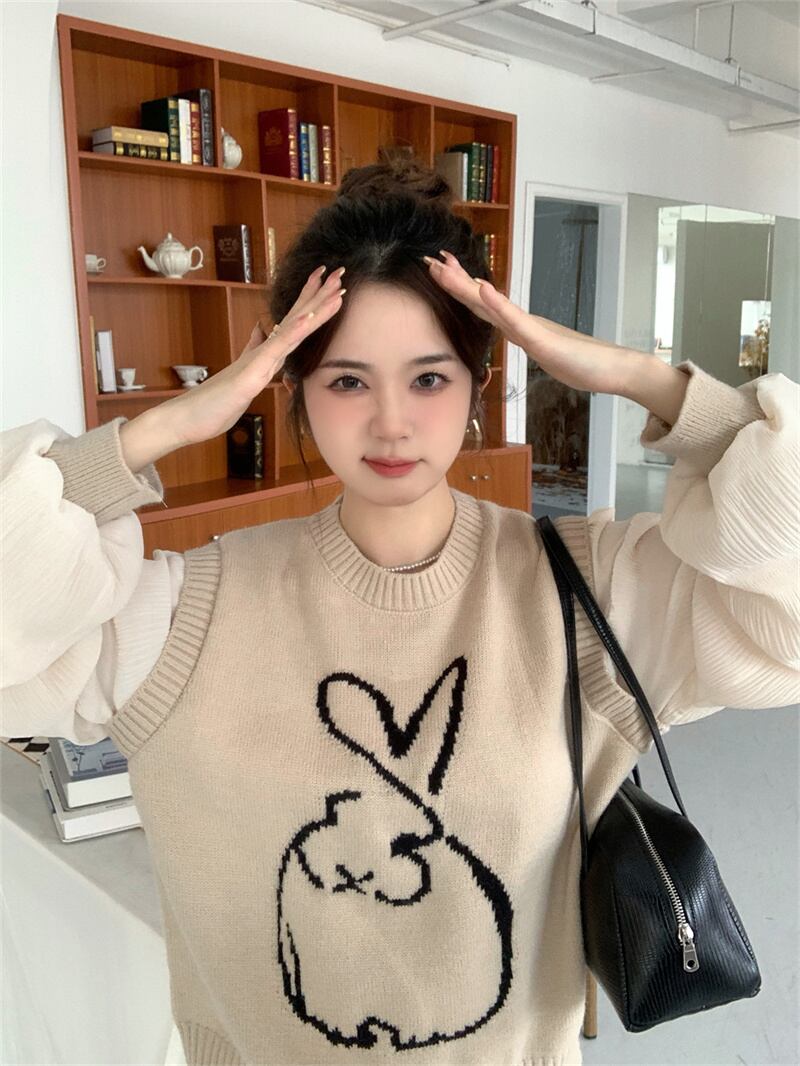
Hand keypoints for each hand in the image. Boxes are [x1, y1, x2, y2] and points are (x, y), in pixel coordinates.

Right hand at [163, 265, 346, 447]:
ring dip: (314, 308)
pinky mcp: (251, 374)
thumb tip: (261, 329)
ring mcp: (257, 361)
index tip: (327, 284)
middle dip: (318, 295)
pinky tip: (307, 319)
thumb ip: (252, 350)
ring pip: (291, 330)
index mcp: (264, 355)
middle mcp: (262, 352)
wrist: (186, 418)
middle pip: (296, 319)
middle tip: (338, 272)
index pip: (293, 324)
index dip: (311, 304)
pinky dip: (292, 333)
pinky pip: (275, 351)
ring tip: (333, 287)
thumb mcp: (243, 375)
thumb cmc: (213, 402)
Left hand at [422, 250, 639, 395]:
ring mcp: (532, 328)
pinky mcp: (543, 339)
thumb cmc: (584, 363)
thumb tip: (511, 330)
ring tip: (444, 267)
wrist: (616, 369)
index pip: (483, 305)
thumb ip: (528, 338)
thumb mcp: (544, 352)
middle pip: (481, 298)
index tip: (439, 269)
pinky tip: (483, 289)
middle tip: (429, 259)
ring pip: (492, 304)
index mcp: (520, 326)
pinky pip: (516, 321)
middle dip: (453, 279)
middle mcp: (523, 322)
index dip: (460, 287)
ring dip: (466, 286)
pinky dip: (498, 304)